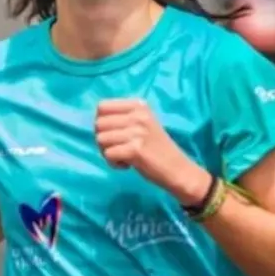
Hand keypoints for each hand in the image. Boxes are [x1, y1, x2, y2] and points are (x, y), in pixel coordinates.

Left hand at [95, 99, 210, 204]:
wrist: (178, 169)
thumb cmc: (157, 148)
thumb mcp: (143, 124)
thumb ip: (122, 118)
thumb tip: (96, 122)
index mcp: (139, 105)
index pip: (102, 107)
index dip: (102, 123)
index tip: (114, 135)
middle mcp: (138, 115)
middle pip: (98, 124)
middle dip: (103, 139)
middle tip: (118, 149)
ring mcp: (137, 131)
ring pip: (101, 139)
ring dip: (107, 152)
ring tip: (123, 157)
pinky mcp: (135, 149)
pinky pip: (108, 154)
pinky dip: (113, 163)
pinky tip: (127, 165)